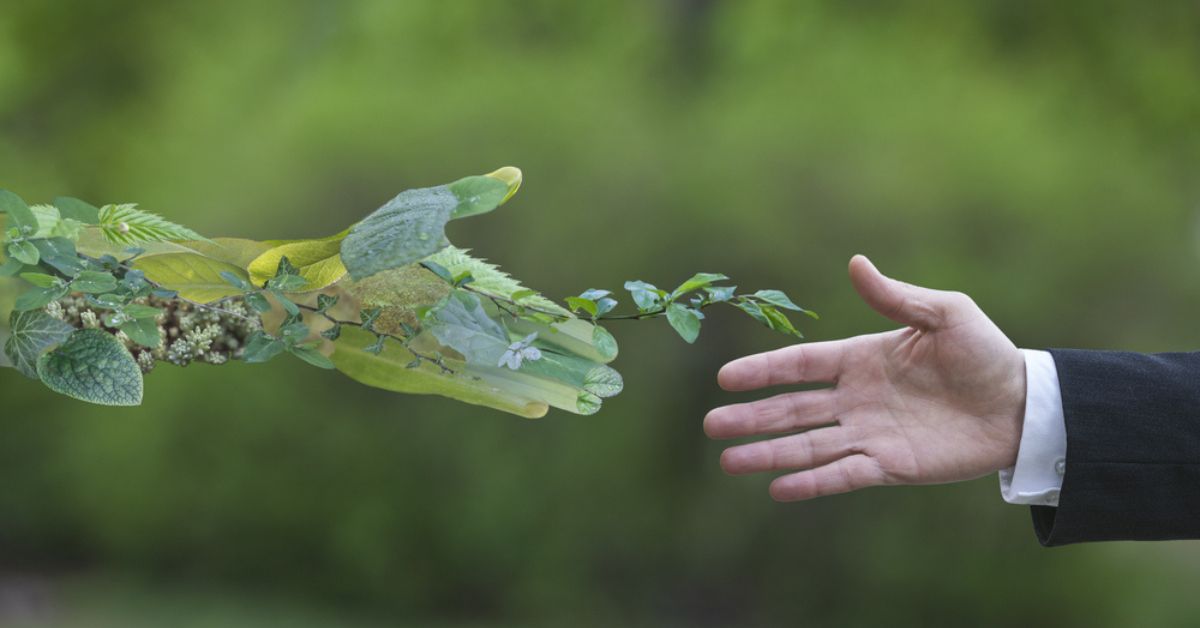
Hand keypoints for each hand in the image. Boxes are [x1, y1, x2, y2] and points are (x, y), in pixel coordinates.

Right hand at [705, 255, 1026, 500]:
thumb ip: (896, 297)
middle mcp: (856, 398)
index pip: (801, 365)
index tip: (726, 378)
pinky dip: (811, 482)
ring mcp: (869, 433)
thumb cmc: (985, 353)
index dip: (763, 370)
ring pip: (808, 445)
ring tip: (729, 462)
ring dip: (769, 454)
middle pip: (792, 409)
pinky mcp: (890, 466)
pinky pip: (843, 474)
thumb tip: (855, 263)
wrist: (1022, 404)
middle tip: (711, 425)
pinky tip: (777, 489)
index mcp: (861, 358)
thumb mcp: (945, 313)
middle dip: (751, 417)